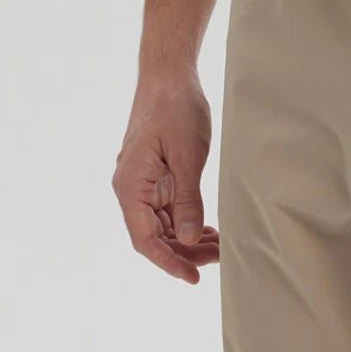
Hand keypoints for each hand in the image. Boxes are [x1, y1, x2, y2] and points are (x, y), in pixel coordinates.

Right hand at [111, 68, 219, 283]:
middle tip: (220, 257)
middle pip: (154, 236)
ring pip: (161, 224)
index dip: (169, 263)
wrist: (168, 74)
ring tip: (218, 245)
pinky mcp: (153, 175)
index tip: (194, 277)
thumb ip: (186, 198)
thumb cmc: (176, 107)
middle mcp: (131, 188)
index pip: (146, 240)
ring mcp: (141, 182)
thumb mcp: (187, 154)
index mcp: (131, 186)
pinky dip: (185, 220)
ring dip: (186, 238)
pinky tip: (205, 227)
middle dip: (184, 252)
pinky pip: (166, 208)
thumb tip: (186, 239)